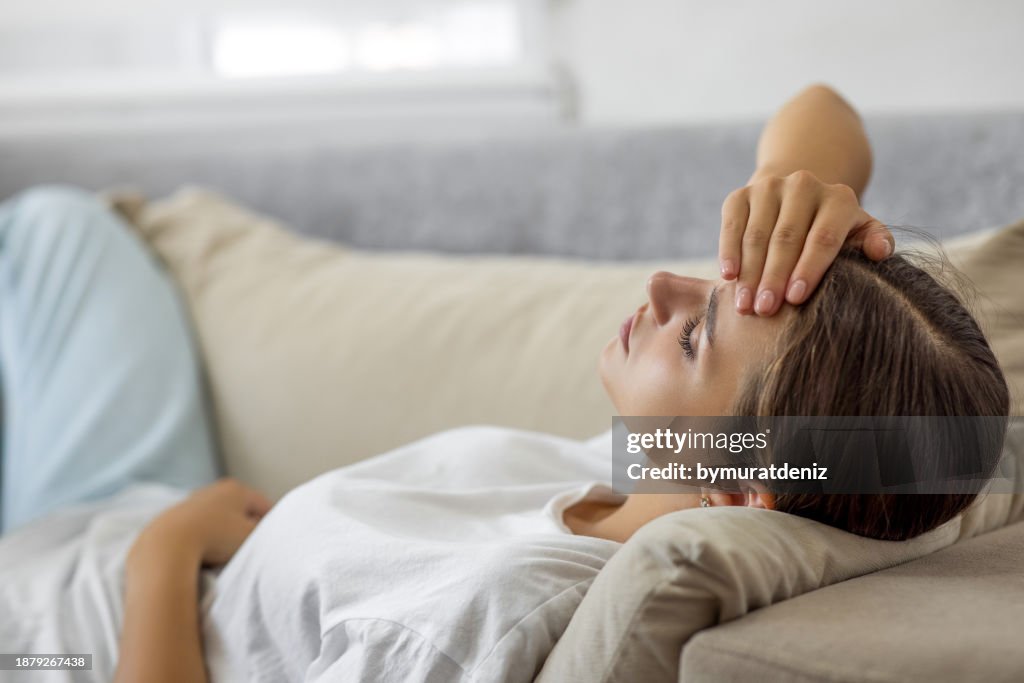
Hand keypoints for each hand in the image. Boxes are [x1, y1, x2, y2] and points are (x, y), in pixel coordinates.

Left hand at [128, 478, 272, 570]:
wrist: (167, 546)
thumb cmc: (215, 539)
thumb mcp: (252, 537)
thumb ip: (264, 533)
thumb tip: (264, 533)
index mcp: (236, 489)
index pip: (264, 506)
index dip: (271, 525)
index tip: (271, 543)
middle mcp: (213, 490)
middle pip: (240, 511)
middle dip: (245, 530)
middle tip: (248, 551)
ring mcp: (191, 503)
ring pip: (217, 521)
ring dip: (223, 536)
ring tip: (224, 557)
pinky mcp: (171, 519)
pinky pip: (197, 530)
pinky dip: (203, 541)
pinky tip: (202, 556)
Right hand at [718, 170, 892, 315]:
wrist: (795, 201)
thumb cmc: (830, 232)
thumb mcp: (857, 235)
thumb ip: (874, 242)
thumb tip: (880, 252)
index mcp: (839, 198)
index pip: (823, 237)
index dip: (809, 268)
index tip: (795, 299)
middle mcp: (804, 185)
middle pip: (786, 237)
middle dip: (774, 277)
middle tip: (765, 310)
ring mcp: (770, 187)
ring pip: (757, 235)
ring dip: (749, 273)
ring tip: (745, 306)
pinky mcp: (741, 194)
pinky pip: (732, 225)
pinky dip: (728, 252)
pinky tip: (728, 277)